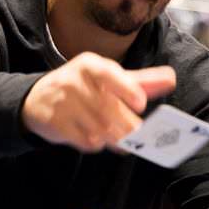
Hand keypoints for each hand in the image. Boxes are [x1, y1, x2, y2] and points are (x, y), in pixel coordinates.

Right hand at [21, 52, 174, 152]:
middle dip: (127, 126)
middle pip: (107, 109)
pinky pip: (84, 140)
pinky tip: (95, 138)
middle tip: (138, 135)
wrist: (38, 98)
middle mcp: (74, 80)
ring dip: (114, 138)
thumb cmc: (83, 86)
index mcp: (90, 65)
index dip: (126, 89)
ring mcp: (62, 102)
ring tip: (120, 139)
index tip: (140, 104)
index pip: (109, 74)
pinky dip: (96, 143)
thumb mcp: (108, 78)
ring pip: (98, 128)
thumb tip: (170, 78)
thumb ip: (140, 81)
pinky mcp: (55, 122)